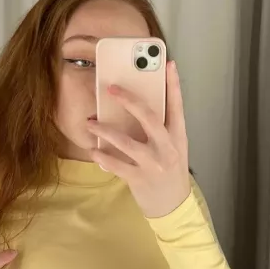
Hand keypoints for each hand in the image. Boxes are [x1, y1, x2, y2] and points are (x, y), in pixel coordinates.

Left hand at [87, 61, 190, 217]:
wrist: (173, 205)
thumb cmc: (170, 170)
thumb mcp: (173, 147)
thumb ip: (162, 128)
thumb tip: (139, 104)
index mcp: (178, 137)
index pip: (177, 106)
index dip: (173, 84)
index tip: (168, 63)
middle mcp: (168, 148)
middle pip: (149, 118)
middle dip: (130, 101)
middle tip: (112, 88)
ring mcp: (153, 164)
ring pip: (127, 142)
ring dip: (106, 130)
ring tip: (91, 122)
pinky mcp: (139, 179)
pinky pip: (117, 165)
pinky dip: (103, 157)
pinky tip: (94, 150)